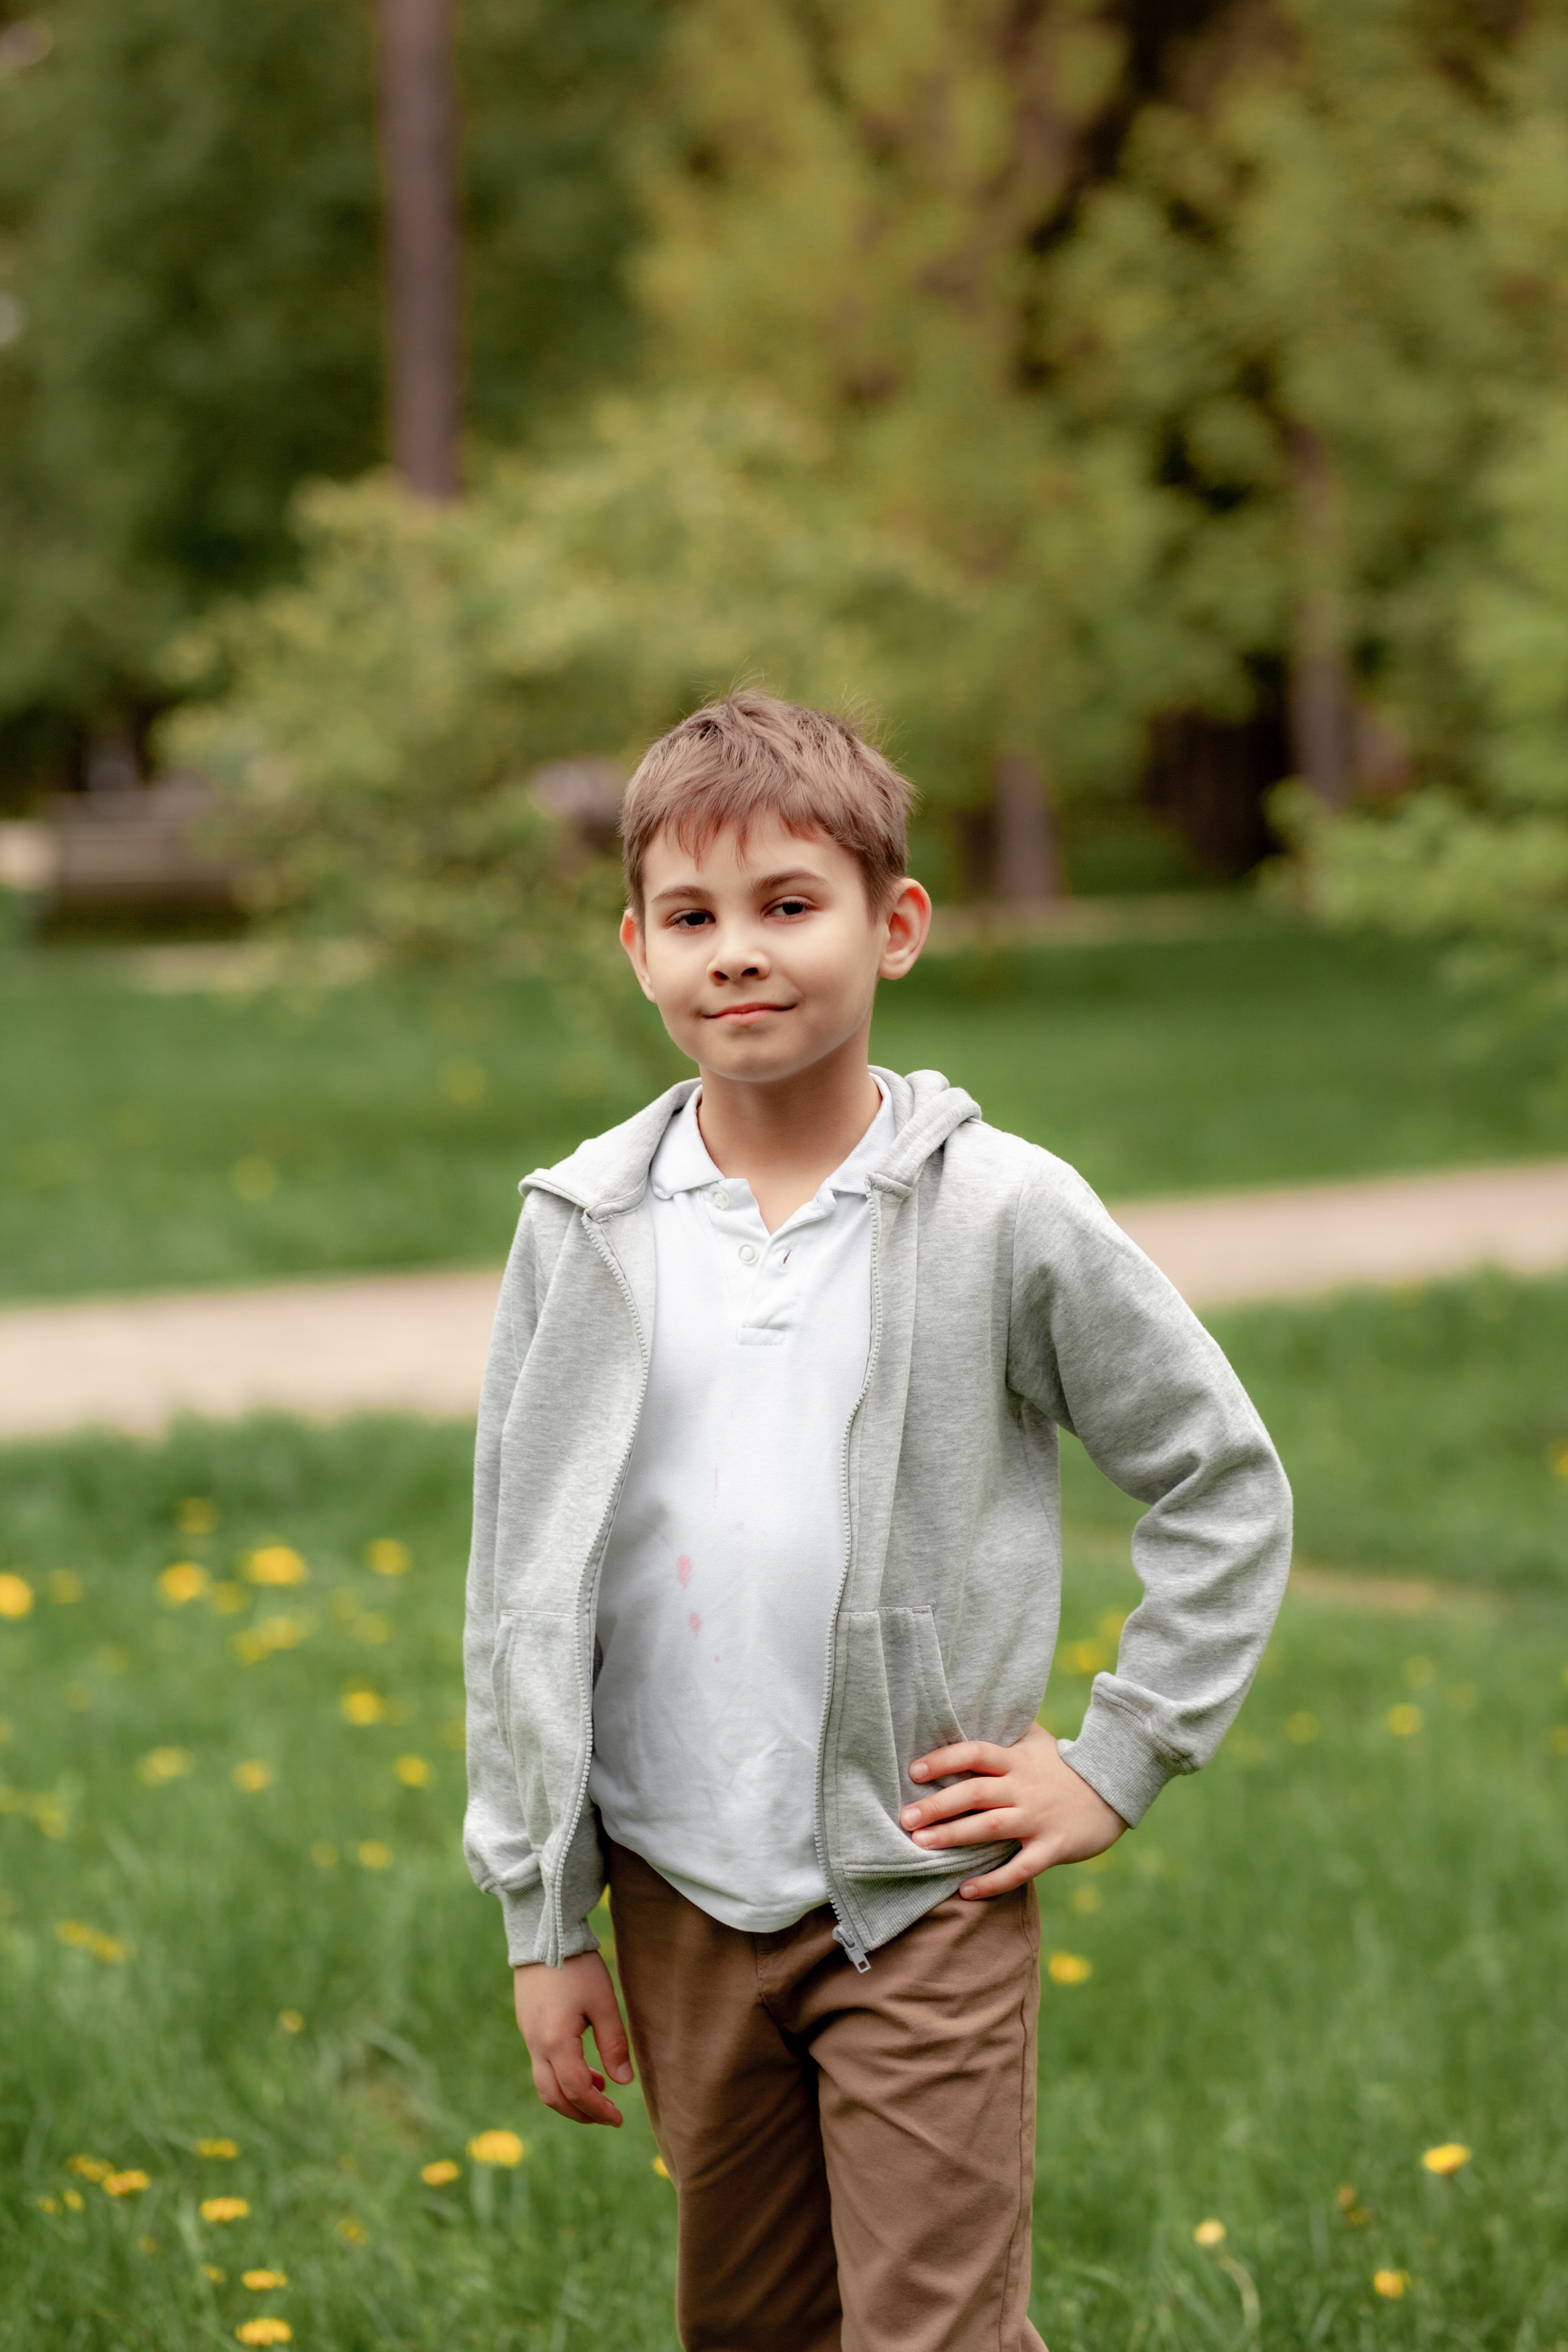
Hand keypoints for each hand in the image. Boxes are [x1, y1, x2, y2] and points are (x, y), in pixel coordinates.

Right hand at [513, 1950, 633, 2125]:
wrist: (545, 1936)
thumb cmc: (577, 1967)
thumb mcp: (603, 2002)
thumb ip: (613, 2044)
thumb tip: (623, 2083)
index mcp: (556, 2042)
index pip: (576, 2091)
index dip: (597, 2110)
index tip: (618, 2119)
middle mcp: (536, 2045)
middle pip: (553, 2096)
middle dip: (580, 2113)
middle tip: (607, 2116)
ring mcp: (528, 2037)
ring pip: (544, 2084)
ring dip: (570, 2096)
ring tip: (599, 2091)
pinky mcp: (528, 2027)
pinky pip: (541, 2066)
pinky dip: (561, 2077)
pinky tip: (584, 2067)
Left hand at [901, 1724, 1126, 1897]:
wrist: (1114, 1792)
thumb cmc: (1066, 1766)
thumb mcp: (1038, 1741)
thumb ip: (1006, 1732)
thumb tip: (971, 1710)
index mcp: (1017, 1761)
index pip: (975, 1753)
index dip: (944, 1759)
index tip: (914, 1771)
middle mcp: (1024, 1788)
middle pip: (976, 1792)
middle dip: (938, 1805)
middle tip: (905, 1818)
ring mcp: (1039, 1818)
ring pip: (992, 1827)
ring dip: (955, 1836)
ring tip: (921, 1845)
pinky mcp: (1053, 1847)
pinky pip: (1021, 1867)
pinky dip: (993, 1881)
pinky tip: (966, 1889)